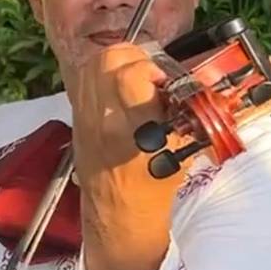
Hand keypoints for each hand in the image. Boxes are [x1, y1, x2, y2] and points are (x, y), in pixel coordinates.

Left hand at [71, 43, 186, 269]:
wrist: (117, 214)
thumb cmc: (155, 185)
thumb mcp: (181, 147)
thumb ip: (185, 109)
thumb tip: (196, 78)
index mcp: (131, 128)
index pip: (130, 74)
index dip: (151, 65)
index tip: (165, 78)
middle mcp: (101, 119)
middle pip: (105, 59)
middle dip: (133, 55)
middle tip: (150, 72)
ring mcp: (83, 118)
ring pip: (90, 65)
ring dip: (116, 62)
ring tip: (135, 78)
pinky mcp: (75, 119)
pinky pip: (84, 82)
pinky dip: (102, 77)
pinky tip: (119, 91)